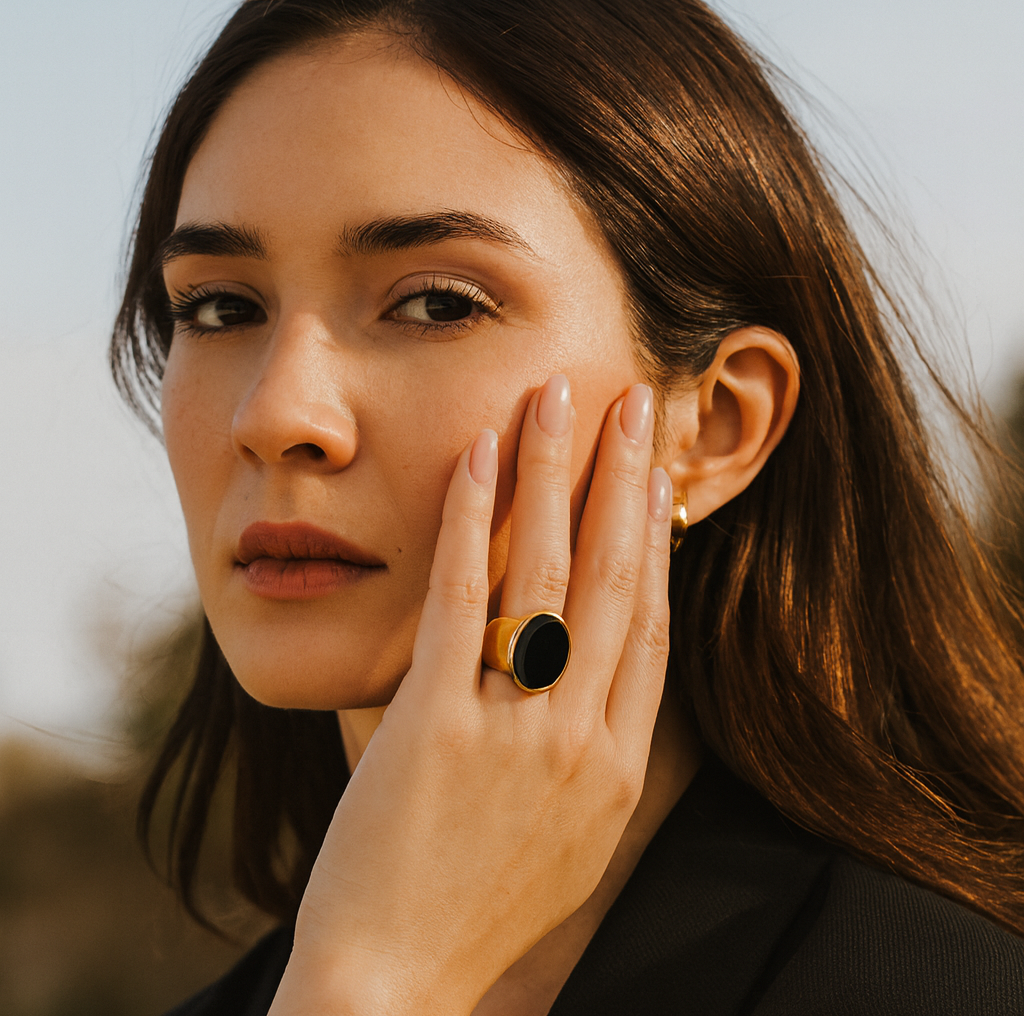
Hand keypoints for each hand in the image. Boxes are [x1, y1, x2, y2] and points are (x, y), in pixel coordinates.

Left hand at [270, 377, 673, 1015]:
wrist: (399, 991)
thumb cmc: (478, 913)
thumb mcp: (568, 840)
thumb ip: (586, 753)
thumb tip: (586, 676)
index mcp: (619, 766)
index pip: (651, 624)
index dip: (657, 540)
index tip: (657, 478)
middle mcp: (583, 739)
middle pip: (617, 581)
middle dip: (627, 480)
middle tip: (633, 401)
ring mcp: (515, 731)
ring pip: (550, 573)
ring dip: (556, 473)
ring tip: (560, 394)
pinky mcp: (436, 728)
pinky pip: (460, 600)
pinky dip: (469, 519)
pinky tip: (475, 454)